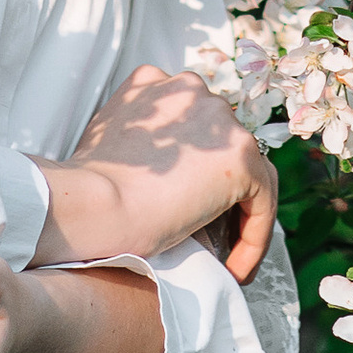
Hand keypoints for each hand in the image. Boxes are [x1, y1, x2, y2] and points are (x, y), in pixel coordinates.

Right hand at [34, 63, 279, 285]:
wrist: (95, 202)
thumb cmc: (90, 190)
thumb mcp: (110, 143)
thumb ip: (140, 139)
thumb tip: (162, 175)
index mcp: (154, 83)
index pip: (189, 121)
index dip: (193, 165)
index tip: (182, 205)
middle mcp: (190, 89)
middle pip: (221, 141)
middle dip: (217, 188)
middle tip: (208, 235)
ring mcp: (218, 119)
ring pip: (248, 168)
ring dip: (241, 216)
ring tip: (226, 259)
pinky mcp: (240, 154)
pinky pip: (263, 198)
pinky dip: (255, 236)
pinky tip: (235, 269)